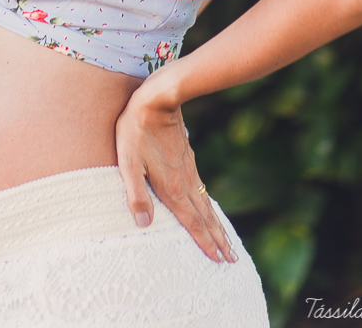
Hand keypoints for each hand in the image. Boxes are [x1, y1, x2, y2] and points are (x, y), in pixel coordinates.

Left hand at [115, 81, 237, 262]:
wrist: (157, 100)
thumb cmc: (137, 131)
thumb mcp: (129, 162)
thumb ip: (135, 194)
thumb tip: (144, 224)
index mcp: (172, 188)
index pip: (192, 222)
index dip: (204, 242)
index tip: (219, 260)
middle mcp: (185, 182)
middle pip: (205, 217)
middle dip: (218, 239)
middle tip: (232, 259)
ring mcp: (188, 170)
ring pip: (206, 203)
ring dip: (217, 225)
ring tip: (228, 241)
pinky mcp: (188, 159)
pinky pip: (203, 190)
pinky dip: (210, 205)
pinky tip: (209, 206)